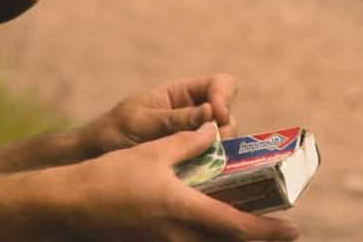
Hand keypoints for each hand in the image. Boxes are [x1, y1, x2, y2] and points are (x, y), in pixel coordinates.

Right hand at [58, 124, 298, 241]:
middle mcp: (176, 234)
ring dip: (228, 233)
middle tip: (276, 227)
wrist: (70, 203)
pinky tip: (206, 217)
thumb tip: (214, 130)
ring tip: (245, 218)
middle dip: (253, 236)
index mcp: (182, 210)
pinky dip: (204, 233)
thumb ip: (188, 142)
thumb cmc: (111, 175)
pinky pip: (187, 241)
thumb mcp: (154, 151)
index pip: (235, 226)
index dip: (266, 230)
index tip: (293, 229)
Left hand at [79, 74, 239, 155]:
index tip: (217, 116)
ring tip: (203, 163)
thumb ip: (175, 119)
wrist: (92, 159)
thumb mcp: (141, 122)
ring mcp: (193, 139)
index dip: (224, 97)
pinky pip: (212, 162)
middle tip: (213, 146)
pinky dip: (212, 169)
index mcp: (182, 94)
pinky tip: (203, 177)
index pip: (220, 84)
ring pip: (225, 140)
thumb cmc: (112, 132)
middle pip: (228, 114)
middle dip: (225, 128)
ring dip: (221, 150)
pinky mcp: (191, 162)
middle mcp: (193, 114)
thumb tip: (211, 113)